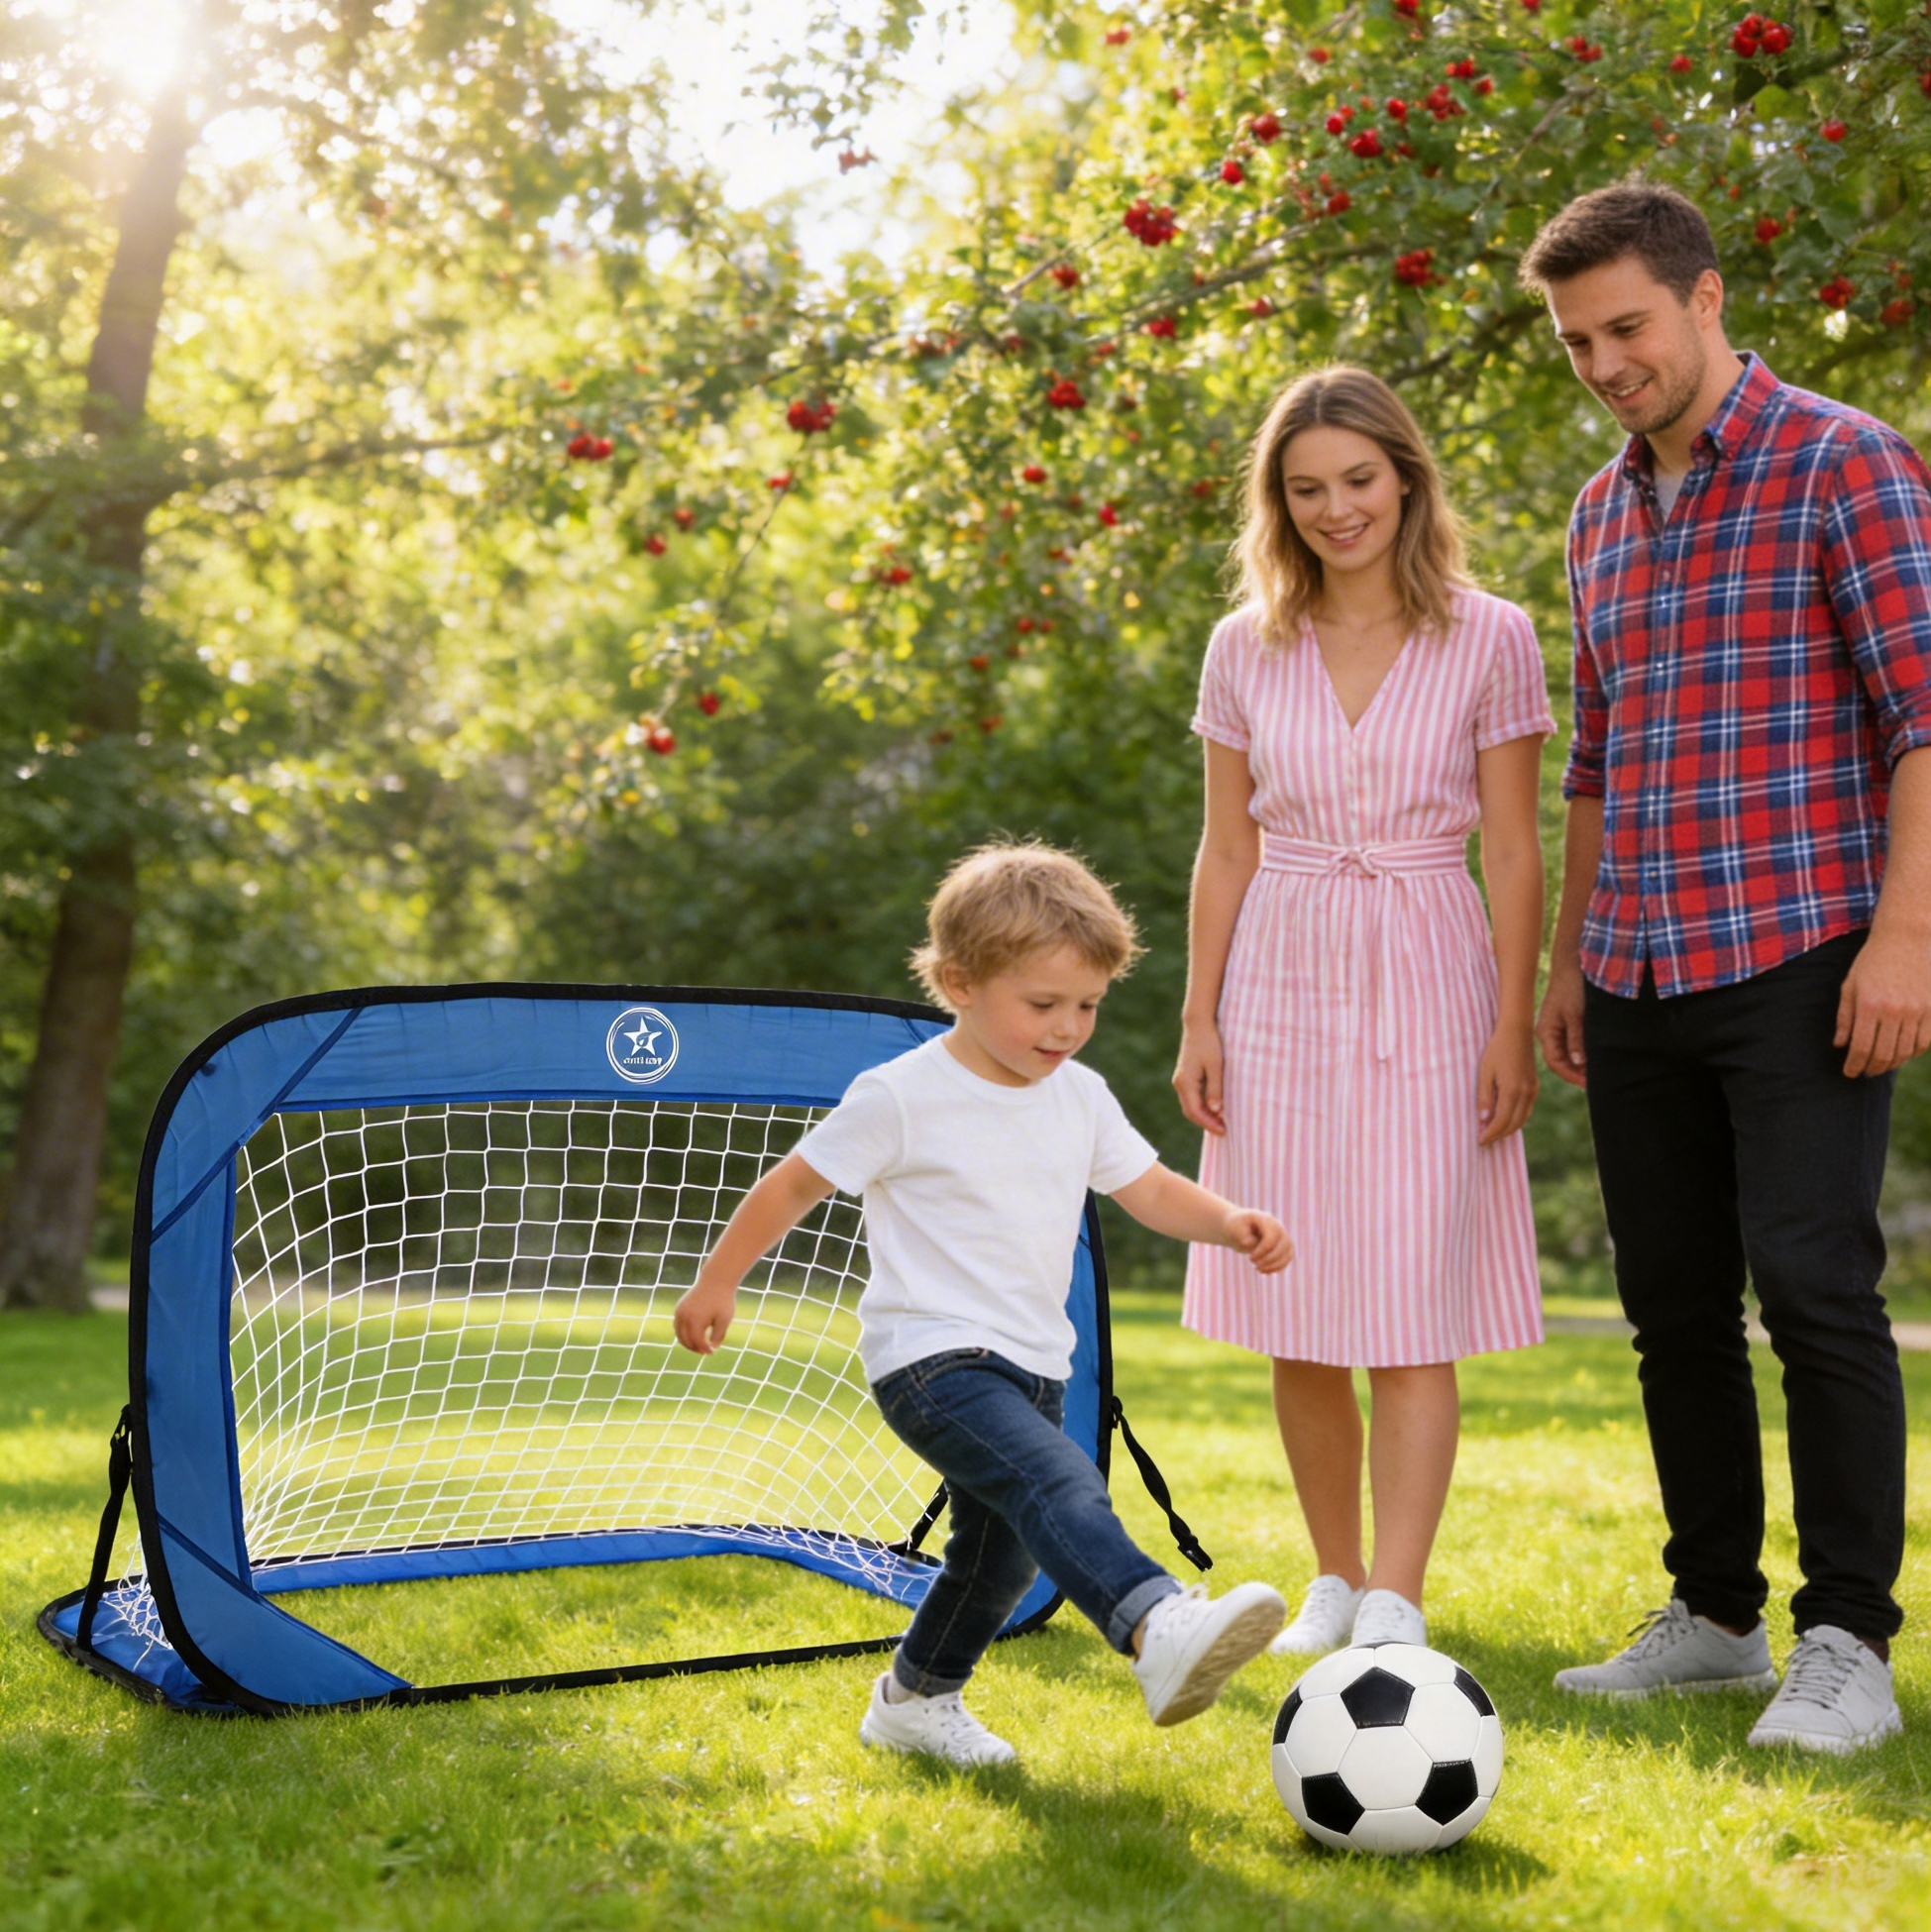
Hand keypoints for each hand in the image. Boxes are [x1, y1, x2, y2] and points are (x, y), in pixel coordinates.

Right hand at [673, 1277, 737, 1354]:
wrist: (715, 1280)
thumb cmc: (723, 1300)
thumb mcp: (724, 1319)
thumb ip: (719, 1335)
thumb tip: (712, 1348)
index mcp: (695, 1320)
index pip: (696, 1342)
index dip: (703, 1349)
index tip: (712, 1352)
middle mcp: (684, 1317)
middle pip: (685, 1340)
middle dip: (695, 1348)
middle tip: (705, 1351)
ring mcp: (679, 1312)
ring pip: (679, 1334)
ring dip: (687, 1342)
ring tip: (699, 1345)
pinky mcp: (679, 1307)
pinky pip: (677, 1325)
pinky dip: (683, 1333)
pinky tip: (693, 1335)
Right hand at [1173, 1020, 1227, 1133]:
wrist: (1198, 1024)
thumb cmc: (1209, 1043)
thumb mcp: (1216, 1066)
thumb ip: (1215, 1089)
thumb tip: (1216, 1110)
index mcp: (1185, 1082)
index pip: (1195, 1111)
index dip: (1209, 1123)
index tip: (1224, 1131)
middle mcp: (1179, 1083)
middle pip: (1190, 1111)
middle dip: (1206, 1122)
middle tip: (1224, 1130)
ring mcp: (1181, 1080)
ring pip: (1190, 1105)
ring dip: (1204, 1116)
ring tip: (1221, 1122)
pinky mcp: (1185, 1076)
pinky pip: (1192, 1097)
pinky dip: (1202, 1106)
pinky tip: (1215, 1108)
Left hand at [1224, 1208, 1292, 1272]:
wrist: (1239, 1228)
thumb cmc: (1236, 1227)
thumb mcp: (1234, 1228)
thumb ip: (1241, 1234)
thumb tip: (1250, 1243)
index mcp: (1266, 1220)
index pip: (1271, 1238)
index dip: (1263, 1251)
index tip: (1251, 1259)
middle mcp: (1278, 1227)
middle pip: (1283, 1246)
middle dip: (1269, 1260)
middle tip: (1254, 1265)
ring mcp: (1282, 1236)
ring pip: (1287, 1253)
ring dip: (1275, 1266)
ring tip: (1259, 1270)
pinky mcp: (1283, 1246)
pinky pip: (1287, 1258)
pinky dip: (1277, 1268)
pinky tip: (1265, 1273)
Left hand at [1476, 1024, 1537, 1144]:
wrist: (1516, 1032)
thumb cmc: (1496, 1050)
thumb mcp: (1485, 1072)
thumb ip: (1484, 1097)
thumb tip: (1484, 1120)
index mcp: (1513, 1090)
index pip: (1502, 1121)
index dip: (1490, 1134)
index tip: (1479, 1140)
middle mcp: (1526, 1093)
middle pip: (1513, 1124)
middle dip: (1498, 1135)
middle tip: (1483, 1140)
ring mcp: (1533, 1090)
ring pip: (1522, 1119)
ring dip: (1507, 1129)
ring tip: (1491, 1133)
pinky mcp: (1534, 1087)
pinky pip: (1526, 1110)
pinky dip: (1515, 1119)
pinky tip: (1504, 1120)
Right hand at [1535, 959, 1587, 1089]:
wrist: (1574, 962)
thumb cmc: (1573, 986)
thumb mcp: (1577, 1014)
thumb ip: (1577, 1039)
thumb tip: (1579, 1063)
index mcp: (1546, 1032)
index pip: (1556, 1063)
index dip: (1572, 1076)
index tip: (1590, 1084)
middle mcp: (1549, 1032)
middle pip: (1562, 1061)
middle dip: (1578, 1073)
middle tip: (1598, 1082)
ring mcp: (1558, 1027)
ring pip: (1570, 1053)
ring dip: (1583, 1063)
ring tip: (1600, 1071)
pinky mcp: (1568, 1021)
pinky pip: (1574, 1043)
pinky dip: (1585, 1051)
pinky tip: (1598, 1055)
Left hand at [1836, 931, 1930, 1076]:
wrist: (1905, 938)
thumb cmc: (1871, 962)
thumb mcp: (1849, 986)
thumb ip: (1844, 1018)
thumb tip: (1840, 1046)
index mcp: (1869, 1005)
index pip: (1861, 1047)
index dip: (1854, 1065)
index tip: (1849, 1073)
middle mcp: (1894, 1010)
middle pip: (1884, 1054)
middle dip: (1871, 1068)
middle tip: (1864, 1072)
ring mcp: (1917, 1011)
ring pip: (1905, 1052)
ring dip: (1891, 1064)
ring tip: (1880, 1066)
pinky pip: (1924, 1042)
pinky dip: (1912, 1053)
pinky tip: (1901, 1055)